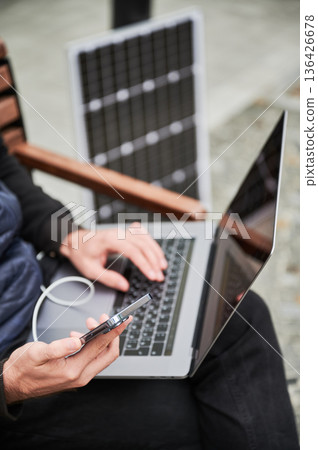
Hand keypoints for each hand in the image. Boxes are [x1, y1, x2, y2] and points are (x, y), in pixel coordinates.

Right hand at [3, 314, 130, 403]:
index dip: (114, 330)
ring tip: (90, 323)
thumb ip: (58, 347)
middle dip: (111, 333)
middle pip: (108, 353)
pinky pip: (91, 358)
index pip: (101, 347)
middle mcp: (81, 376)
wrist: (12, 384)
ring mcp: (79, 377)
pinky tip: (80, 336)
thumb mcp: (37, 354)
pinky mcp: (76, 374)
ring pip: (101, 355)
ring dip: (100, 337)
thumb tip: (76, 340)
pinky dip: (91, 344)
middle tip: (106, 318)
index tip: (123, 319)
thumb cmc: (23, 369)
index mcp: (74, 371)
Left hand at [59, 223, 166, 290]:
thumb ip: (108, 278)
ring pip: (145, 238)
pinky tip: (156, 252)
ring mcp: (122, 231)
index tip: (152, 275)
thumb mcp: (90, 270)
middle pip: (142, 244)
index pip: (133, 251)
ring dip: (156, 252)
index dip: (144, 263)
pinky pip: (142, 235)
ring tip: (163, 265)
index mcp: (109, 240)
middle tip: (160, 275)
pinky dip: (152, 243)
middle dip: (154, 261)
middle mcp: (118, 233)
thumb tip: (124, 286)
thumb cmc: (82, 254)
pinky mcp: (125, 233)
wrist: (76, 241)